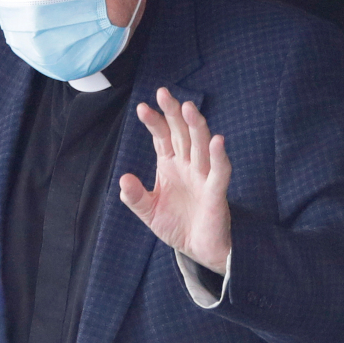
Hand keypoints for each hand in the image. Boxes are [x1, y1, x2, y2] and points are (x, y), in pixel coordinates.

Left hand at [119, 87, 231, 274]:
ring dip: (196, 126)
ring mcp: (203, 176)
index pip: (162, 137)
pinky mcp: (216, 192)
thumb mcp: (149, 211)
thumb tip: (123, 179)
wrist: (199, 250)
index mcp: (171, 164)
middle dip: (173, 113)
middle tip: (163, 93)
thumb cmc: (176, 225)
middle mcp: (188, 164)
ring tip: (188, 107)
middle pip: (182, 133)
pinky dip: (219, 156)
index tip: (142, 108)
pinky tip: (217, 141)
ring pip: (201, 145)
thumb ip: (135, 197)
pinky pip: (220, 171)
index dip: (154, 122)